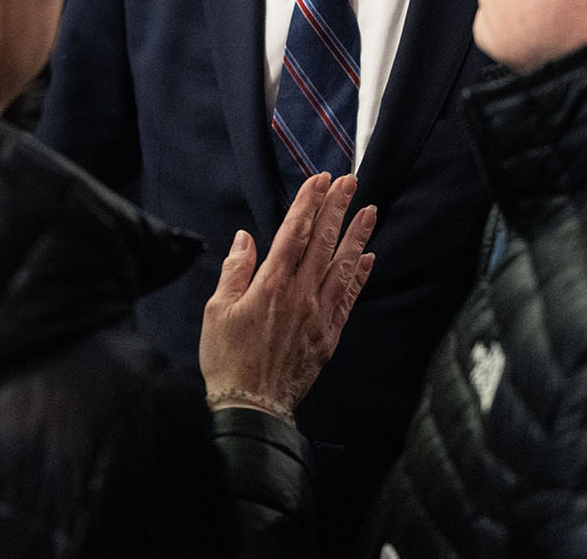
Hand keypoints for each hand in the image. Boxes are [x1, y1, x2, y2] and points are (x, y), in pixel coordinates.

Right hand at [198, 172, 376, 417]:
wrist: (253, 406)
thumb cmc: (227, 358)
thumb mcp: (217, 310)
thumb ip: (235, 270)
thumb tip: (245, 239)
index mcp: (272, 284)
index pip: (295, 233)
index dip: (309, 203)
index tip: (320, 180)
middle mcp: (301, 294)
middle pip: (323, 242)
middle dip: (337, 208)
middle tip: (350, 181)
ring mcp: (319, 315)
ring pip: (343, 266)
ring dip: (357, 236)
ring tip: (369, 210)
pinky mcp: (329, 335)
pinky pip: (349, 298)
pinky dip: (360, 276)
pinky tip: (368, 258)